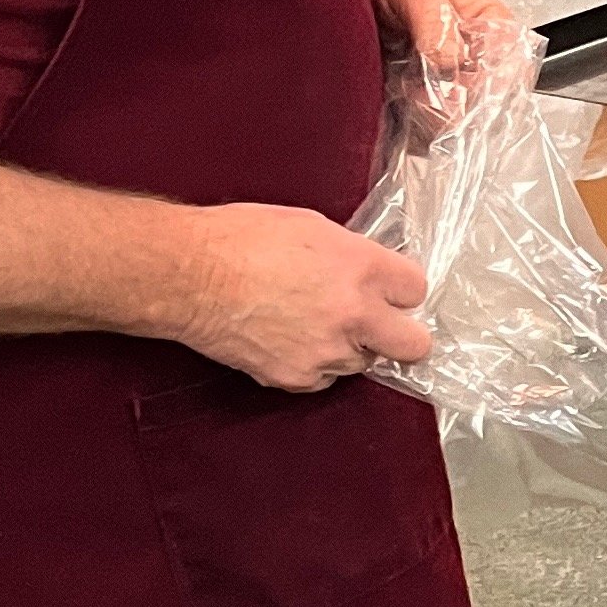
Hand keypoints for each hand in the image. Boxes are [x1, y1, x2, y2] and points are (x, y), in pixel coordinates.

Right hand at [172, 204, 431, 390]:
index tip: (392, 290)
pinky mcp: (295, 377)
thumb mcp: (311, 227)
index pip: (417, 289)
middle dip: (403, 336)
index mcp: (361, 267)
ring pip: (363, 362)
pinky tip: (292, 341)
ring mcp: (326, 351)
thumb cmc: (240, 239)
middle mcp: (353, 313)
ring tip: (315, 324)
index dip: (402, 289)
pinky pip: (323, 379)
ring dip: (350, 347)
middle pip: (414, 344)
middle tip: (383, 326)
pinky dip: (315, 366)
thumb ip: (350, 254)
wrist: (189, 275)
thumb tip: (365, 270)